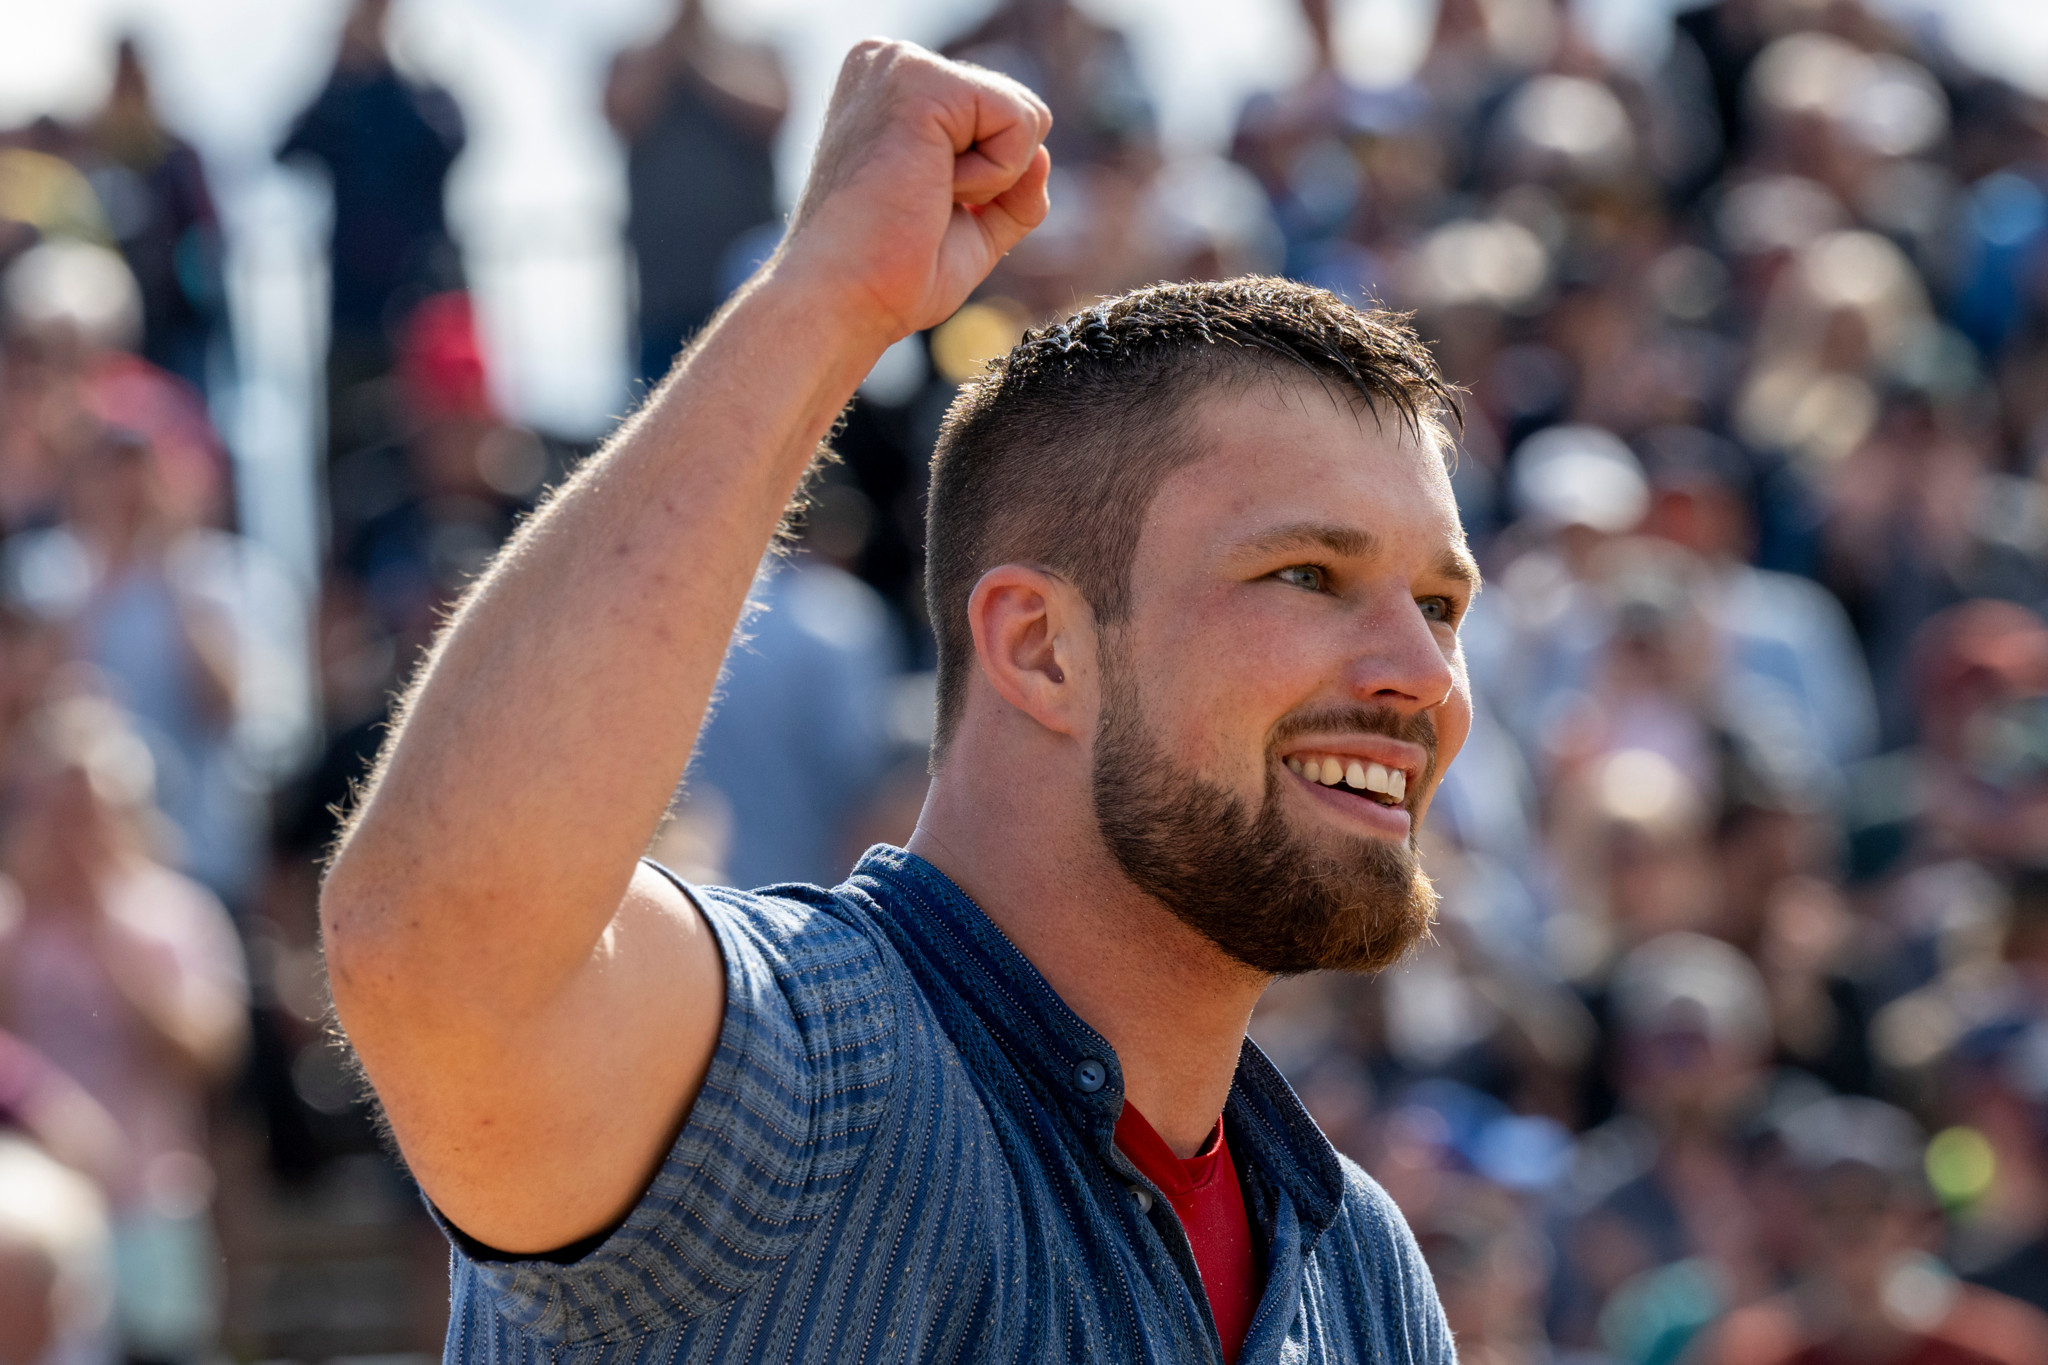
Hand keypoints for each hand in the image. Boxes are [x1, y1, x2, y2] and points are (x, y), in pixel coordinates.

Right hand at [776, 40, 1051, 346]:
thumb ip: (1012, 190)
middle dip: (994, 181)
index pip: (996, 118)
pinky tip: (933, 190)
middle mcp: (892, 62)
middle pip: (1018, 112)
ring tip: (925, 197)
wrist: (843, 301)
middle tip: (923, 208)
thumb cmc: (890, 275)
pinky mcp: (920, 81)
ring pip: (1025, 116)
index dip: (987, 184)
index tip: (922, 208)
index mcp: (894, 89)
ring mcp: (902, 64)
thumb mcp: (969, 228)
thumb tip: (1043, 156)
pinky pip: (1019, 123)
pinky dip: (994, 178)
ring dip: (993, 181)